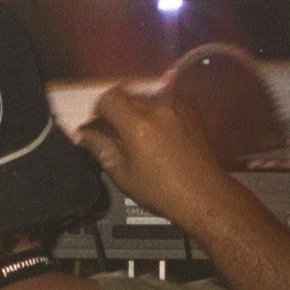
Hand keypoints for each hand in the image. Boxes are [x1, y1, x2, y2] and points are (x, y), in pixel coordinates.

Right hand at [76, 82, 237, 231]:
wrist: (205, 196)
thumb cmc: (166, 192)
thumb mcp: (123, 175)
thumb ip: (100, 148)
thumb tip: (84, 136)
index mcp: (138, 125)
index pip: (108, 98)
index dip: (98, 110)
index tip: (97, 123)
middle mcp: (159, 109)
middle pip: (126, 94)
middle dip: (116, 110)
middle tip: (112, 131)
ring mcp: (178, 107)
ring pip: (146, 97)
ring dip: (136, 110)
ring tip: (136, 134)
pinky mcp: (191, 111)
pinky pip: (165, 101)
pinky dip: (155, 111)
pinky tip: (156, 133)